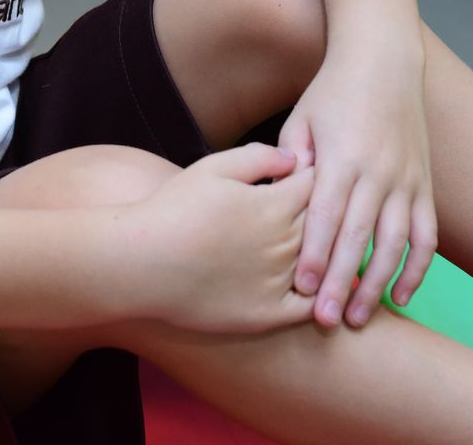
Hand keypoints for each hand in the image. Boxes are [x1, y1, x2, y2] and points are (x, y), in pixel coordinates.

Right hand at [118, 143, 317, 333]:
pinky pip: (310, 308)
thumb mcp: (212, 168)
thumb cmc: (173, 210)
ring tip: (328, 245)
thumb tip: (295, 159)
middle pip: (327, 225)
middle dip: (330, 213)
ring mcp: (279, 282)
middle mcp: (285, 243)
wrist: (141, 263)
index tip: (312, 176)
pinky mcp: (268, 315)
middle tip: (330, 208)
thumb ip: (259, 157)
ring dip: (329, 253)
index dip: (318, 177)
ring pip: (324, 265)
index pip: (319, 185)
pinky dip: (321, 296)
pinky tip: (319, 287)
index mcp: (275, 205)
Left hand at [278, 38, 437, 328]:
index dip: (314, 255)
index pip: (326, 217)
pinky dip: (417, 268)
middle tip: (325, 321)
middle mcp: (378, 173)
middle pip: (358, 239)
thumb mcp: (300, 120)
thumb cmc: (331, 93)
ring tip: (356, 316)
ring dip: (378, 284)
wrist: (384, 62)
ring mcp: (406, 181)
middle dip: (340, 282)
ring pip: (396, 244)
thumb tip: (280, 199)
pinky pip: (427, 235)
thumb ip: (289, 161)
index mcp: (343, 158)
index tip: (300, 289)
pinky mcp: (424, 185)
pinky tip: (401, 296)